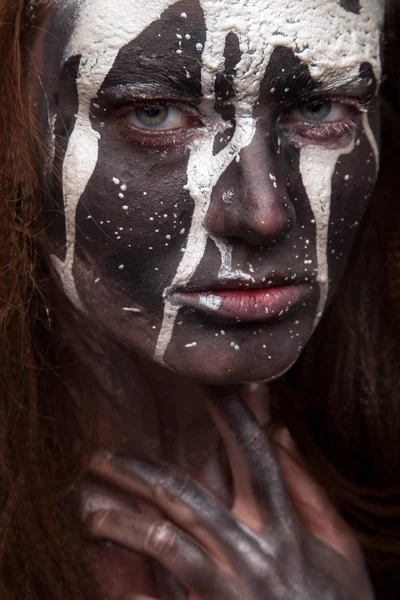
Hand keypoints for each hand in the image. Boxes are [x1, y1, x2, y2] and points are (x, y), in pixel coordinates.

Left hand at [85, 387, 373, 599]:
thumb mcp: (339, 548)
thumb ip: (308, 490)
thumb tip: (281, 434)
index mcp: (284, 527)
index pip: (253, 454)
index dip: (230, 412)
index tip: (203, 379)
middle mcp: (251, 552)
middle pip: (184, 496)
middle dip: (137, 471)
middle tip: (97, 455)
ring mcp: (226, 590)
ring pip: (163, 542)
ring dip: (120, 522)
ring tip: (88, 512)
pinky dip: (130, 594)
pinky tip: (109, 580)